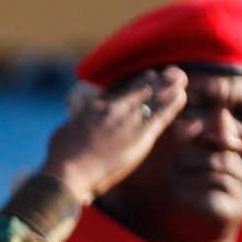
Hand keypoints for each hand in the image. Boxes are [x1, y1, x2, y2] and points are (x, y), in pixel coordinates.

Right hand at [40, 67, 187, 202]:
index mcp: (94, 107)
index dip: (137, 82)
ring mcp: (127, 120)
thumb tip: (76, 121)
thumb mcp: (64, 131)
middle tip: (171, 73)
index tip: (149, 76)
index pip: (120, 90)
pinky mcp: (139, 135)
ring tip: (180, 78)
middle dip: (157, 80)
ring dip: (168, 87)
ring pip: (153, 98)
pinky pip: (161, 115)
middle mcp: (113, 108)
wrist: (69, 168)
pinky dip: (172, 103)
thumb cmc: (61, 156)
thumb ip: (75, 123)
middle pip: (139, 89)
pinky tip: (181, 95)